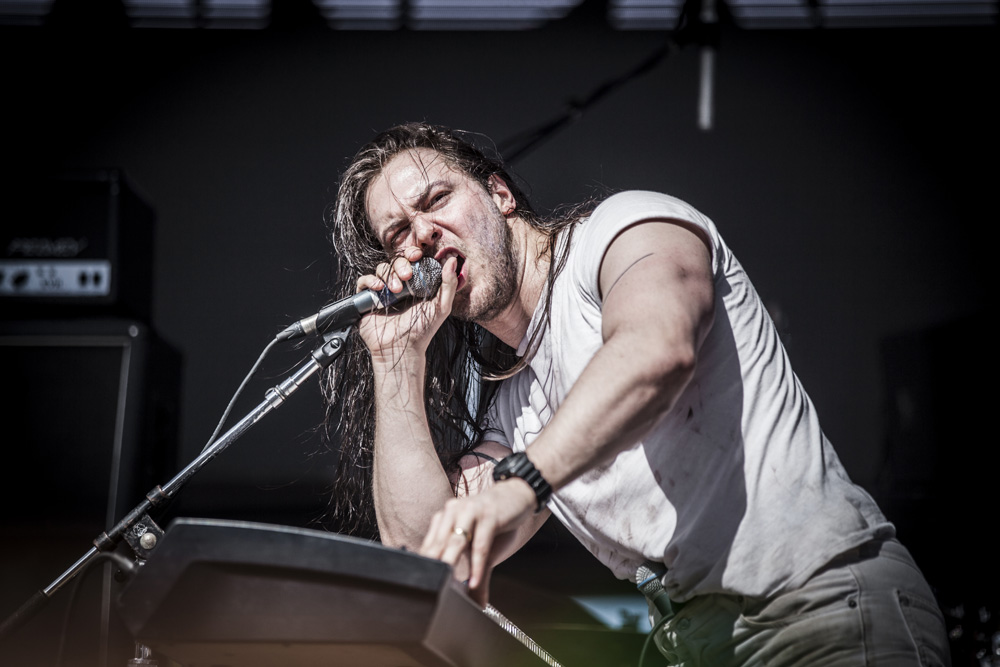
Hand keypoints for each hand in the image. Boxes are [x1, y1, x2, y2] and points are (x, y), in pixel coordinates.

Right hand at [356, 246, 457, 365]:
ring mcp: (383, 292)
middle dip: (401, 264)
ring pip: (381, 269)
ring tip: (395, 290)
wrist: (402, 350)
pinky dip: (370, 280)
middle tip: (407, 276)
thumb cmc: (422, 331)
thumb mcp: (442, 307)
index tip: (417, 255)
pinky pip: (364, 282)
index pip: (412, 261)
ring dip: (389, 274)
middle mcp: (399, 286)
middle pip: (396, 261)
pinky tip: (379, 288)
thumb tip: (453, 260)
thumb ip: (448, 283)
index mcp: (415, 284)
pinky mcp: (368, 300)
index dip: (412, 254)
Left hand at [419, 479, 536, 606]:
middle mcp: (452, 513)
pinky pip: (480, 544)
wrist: (517, 494)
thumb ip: (475, 571)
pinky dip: (477, 565)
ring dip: (449, 563)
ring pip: (456, 542)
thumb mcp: (483, 548)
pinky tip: (474, 582)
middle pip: (438, 545)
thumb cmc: (496, 522)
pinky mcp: (488, 515)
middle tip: (426, 589)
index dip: (424, 567)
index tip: (420, 588)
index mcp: (444, 519)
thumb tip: (475, 602)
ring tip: (442, 584)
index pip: (429, 547)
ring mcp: (469, 512)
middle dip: (432, 567)